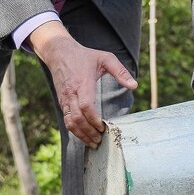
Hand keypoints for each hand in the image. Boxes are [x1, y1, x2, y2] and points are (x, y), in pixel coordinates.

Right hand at [29, 22, 136, 147]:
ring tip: (93, 142)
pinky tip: (84, 135)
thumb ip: (120, 71)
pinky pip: (67, 119)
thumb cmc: (84, 56)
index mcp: (83, 84)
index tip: (103, 127)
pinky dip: (75, 130)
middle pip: (77, 118)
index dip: (94, 119)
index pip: (86, 106)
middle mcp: (71, 93)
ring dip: (80, 134)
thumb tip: (134, 85)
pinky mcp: (62, 102)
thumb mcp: (105, 58)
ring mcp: (65, 99)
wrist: (59, 52)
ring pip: (69, 122)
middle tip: (100, 140)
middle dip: (88, 132)